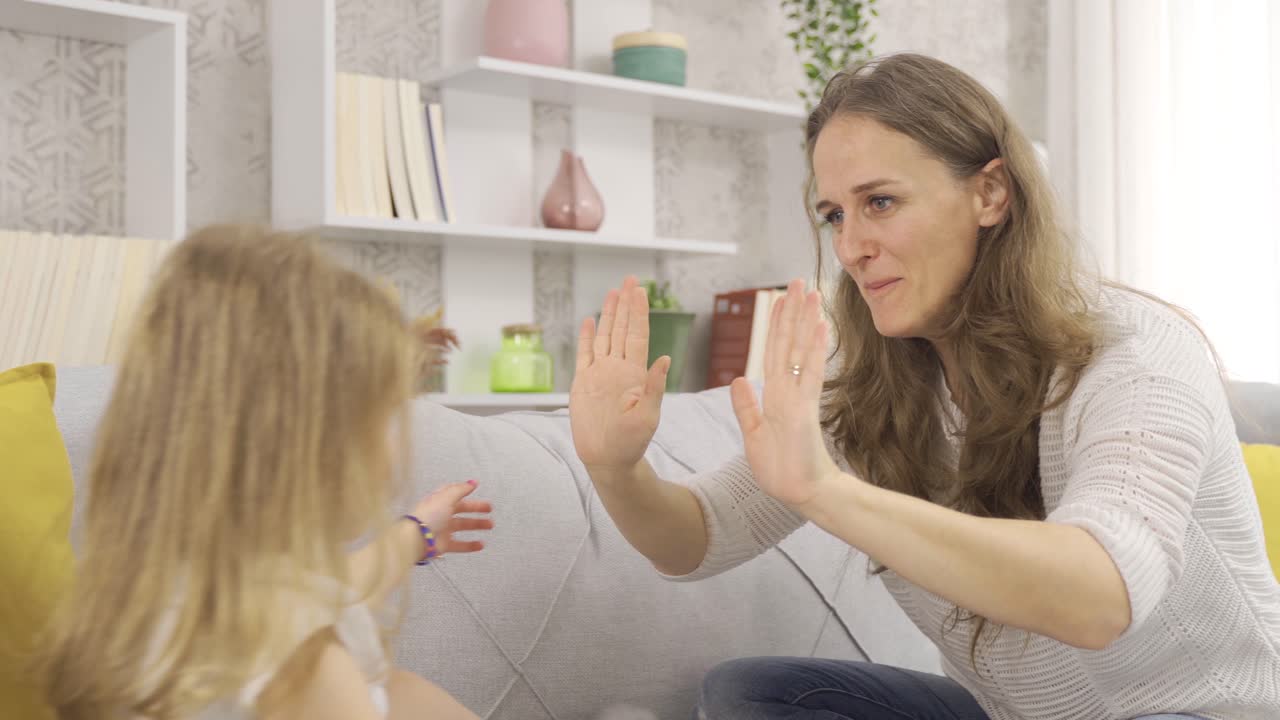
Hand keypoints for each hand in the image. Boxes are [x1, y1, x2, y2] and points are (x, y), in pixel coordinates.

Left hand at [409, 481, 492, 556]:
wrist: (418, 539)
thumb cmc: (428, 516)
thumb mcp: (446, 497)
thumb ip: (461, 489)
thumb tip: (472, 482)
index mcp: (439, 500)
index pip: (454, 493)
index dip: (464, 489)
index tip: (475, 488)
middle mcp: (441, 514)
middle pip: (461, 509)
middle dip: (476, 508)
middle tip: (489, 508)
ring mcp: (443, 529)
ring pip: (463, 526)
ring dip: (477, 525)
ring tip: (490, 525)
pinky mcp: (444, 544)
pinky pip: (460, 544)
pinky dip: (471, 545)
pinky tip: (480, 544)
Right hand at [570, 276, 670, 473]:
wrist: (608, 459)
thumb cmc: (632, 442)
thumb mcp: (648, 416)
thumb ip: (654, 387)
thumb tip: (665, 359)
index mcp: (635, 373)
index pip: (637, 335)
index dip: (639, 312)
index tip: (640, 290)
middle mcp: (618, 368)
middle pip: (622, 328)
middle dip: (626, 304)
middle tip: (630, 279)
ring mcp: (600, 374)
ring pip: (605, 336)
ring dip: (609, 313)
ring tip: (613, 291)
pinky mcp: (583, 383)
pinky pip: (585, 354)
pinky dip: (586, 336)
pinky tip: (589, 320)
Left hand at [730, 280, 841, 507]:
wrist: (799, 492)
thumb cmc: (780, 467)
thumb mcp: (752, 432)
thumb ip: (746, 406)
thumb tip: (738, 379)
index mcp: (775, 395)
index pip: (774, 351)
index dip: (776, 325)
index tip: (779, 300)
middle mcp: (788, 390)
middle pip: (789, 343)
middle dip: (793, 312)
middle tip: (799, 282)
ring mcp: (799, 397)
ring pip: (801, 351)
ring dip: (806, 321)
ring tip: (812, 293)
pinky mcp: (805, 409)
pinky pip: (809, 374)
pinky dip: (814, 349)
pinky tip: (820, 326)